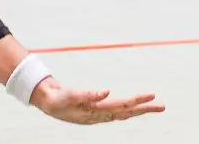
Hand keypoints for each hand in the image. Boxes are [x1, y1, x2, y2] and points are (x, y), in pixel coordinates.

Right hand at [30, 77, 164, 123]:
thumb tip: (107, 92)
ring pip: (123, 113)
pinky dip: (128, 109)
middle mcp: (99, 115)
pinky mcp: (96, 111)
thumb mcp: (68, 96)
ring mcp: (98, 115)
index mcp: (94, 111)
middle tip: (162, 106)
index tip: (150, 95)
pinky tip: (134, 108)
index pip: (120, 106)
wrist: (46, 104)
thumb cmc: (56, 100)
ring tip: (154, 106)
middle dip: (144, 108)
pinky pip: (117, 112)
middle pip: (126, 112)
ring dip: (139, 109)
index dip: (136, 101)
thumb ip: (87, 95)